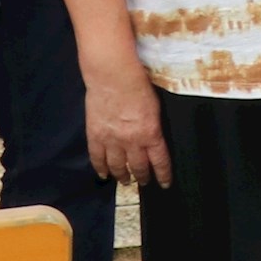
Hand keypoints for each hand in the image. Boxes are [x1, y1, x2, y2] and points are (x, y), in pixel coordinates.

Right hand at [83, 57, 168, 186]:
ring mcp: (111, 140)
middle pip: (138, 166)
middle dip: (142, 177)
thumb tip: (154, 139)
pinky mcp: (95, 135)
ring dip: (122, 175)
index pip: (160, 161)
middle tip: (144, 182)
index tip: (165, 184)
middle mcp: (132, 141)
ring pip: (117, 166)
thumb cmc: (138, 86)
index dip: (163, 175)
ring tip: (125, 181)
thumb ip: (154, 127)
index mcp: (151, 134)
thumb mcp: (156, 108)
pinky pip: (97, 157)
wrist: (113, 77)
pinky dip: (100, 168)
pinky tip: (103, 174)